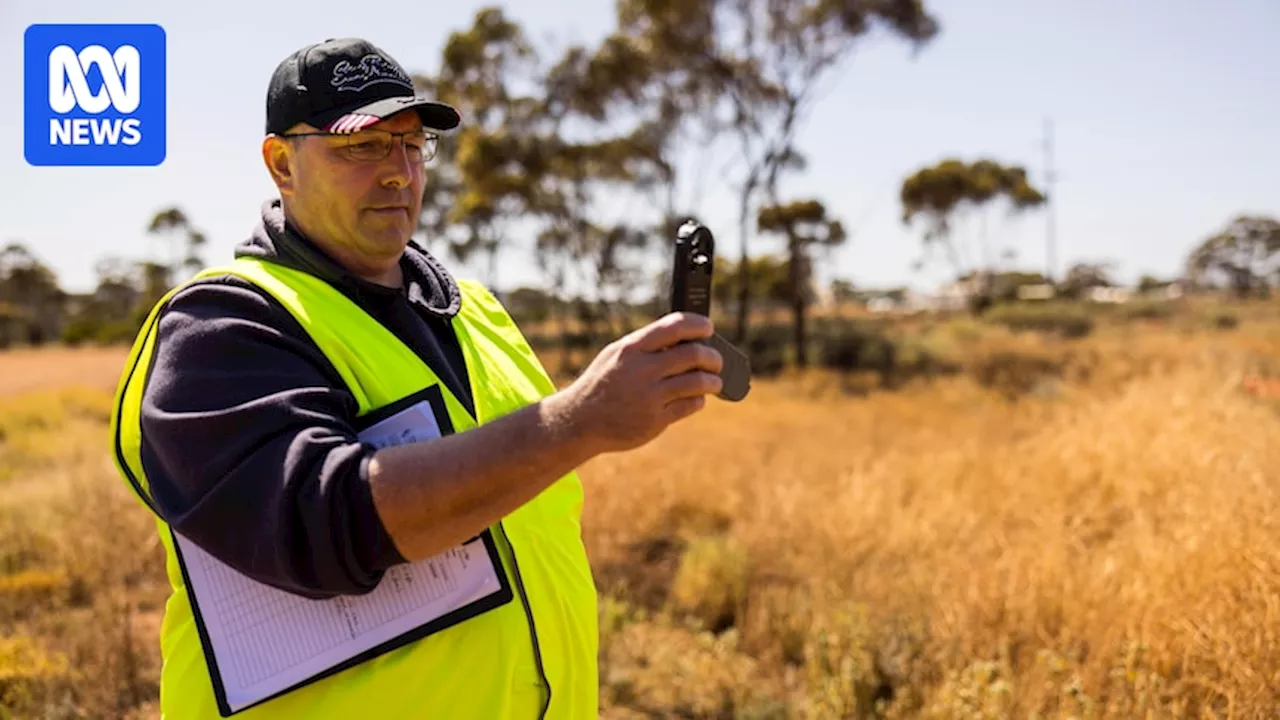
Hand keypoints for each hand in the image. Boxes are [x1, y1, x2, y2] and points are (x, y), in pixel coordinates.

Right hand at [555, 312, 723, 454]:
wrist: (579, 422)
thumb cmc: (603, 384)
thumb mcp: (616, 356)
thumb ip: (646, 346)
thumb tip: (685, 337)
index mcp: (631, 349)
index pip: (674, 326)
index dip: (698, 324)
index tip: (708, 328)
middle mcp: (641, 370)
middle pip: (693, 355)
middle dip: (713, 357)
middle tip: (716, 361)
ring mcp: (649, 397)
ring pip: (698, 382)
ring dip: (713, 381)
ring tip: (714, 382)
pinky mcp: (655, 420)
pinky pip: (690, 405)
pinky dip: (699, 400)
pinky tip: (697, 398)